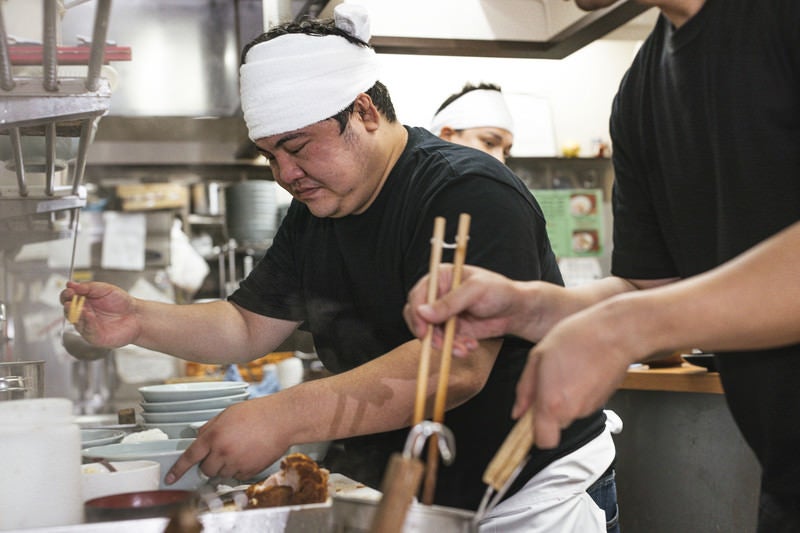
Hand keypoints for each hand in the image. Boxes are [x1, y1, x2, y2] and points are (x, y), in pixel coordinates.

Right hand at [60, 281, 139, 347]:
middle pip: (68, 310)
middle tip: (69, 299)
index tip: (69, 290)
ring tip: (77, 306)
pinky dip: (86, 322)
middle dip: (67, 304)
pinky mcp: (94, 336)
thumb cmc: (122, 302)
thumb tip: (71, 284)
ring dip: (75, 314)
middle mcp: (84, 314)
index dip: (67, 294)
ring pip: (75, 321)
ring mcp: (88, 325)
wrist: (137, 315)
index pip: (68, 298)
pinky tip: (88, 315)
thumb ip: (88, 287)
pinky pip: (87, 330)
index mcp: (84, 301)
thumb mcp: (106, 289)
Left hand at [166, 398, 290, 483]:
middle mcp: (223, 451)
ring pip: (222, 474)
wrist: (282, 420)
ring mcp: (237, 463)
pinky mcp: (250, 470)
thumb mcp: (228, 413)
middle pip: (206, 470)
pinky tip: (249, 454)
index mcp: (214, 435)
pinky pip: (238, 476)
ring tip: (241, 449)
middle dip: (210, 464)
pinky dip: (240, 469)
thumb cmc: (257, 413)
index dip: (178, 469)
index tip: (170, 478)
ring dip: (226, 466)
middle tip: (222, 452)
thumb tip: (198, 438)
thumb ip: (210, 427)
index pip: (190, 456)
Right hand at [404, 264, 546, 355]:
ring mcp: (444, 314)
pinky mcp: (452, 330)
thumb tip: (422, 313)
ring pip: (431, 334)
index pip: (418, 294)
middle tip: (441, 345)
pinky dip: (455, 348)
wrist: (517, 311)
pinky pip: (444, 343)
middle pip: (418, 316)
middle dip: (429, 334)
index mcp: (440, 277)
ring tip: (465, 348)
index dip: (416, 313)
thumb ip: (449, 303)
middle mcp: (438, 295)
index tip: (423, 331)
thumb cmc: (499, 291)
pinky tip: (471, 346)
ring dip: (445, 345)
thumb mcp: (475, 291)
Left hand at [512, 301, 639, 448]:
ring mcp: (589, 408)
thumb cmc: (576, 339)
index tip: (528, 420)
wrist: (615, 333)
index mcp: (552, 403)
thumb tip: (518, 411)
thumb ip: (525, 389)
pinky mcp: (601, 402)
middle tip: (546, 382)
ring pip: (568, 413)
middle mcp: (572, 411)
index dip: (534, 435)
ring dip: (563, 399)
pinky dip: (577, 393)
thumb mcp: (537, 357)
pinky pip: (581, 404)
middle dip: (547, 410)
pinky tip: (578, 371)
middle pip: (554, 426)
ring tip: (565, 371)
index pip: (543, 442)